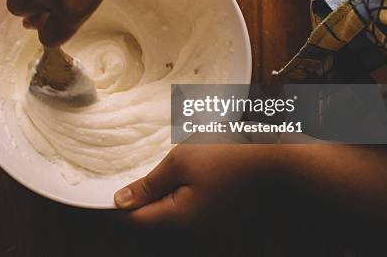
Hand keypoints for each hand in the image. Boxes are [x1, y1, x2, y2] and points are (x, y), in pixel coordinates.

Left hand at [114, 144, 283, 227]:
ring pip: (169, 211)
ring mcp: (205, 225)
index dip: (118, 203)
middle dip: (142, 196)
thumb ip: (149, 185)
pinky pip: (187, 207)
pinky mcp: (215, 215)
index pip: (133, 221)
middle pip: (151, 219)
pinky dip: (179, 191)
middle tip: (144, 168)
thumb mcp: (180, 162)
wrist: (274, 160)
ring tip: (171, 166)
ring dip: (162, 191)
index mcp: (178, 218)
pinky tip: (188, 171)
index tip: (112, 184)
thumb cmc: (225, 156)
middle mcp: (191, 230)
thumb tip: (120, 202)